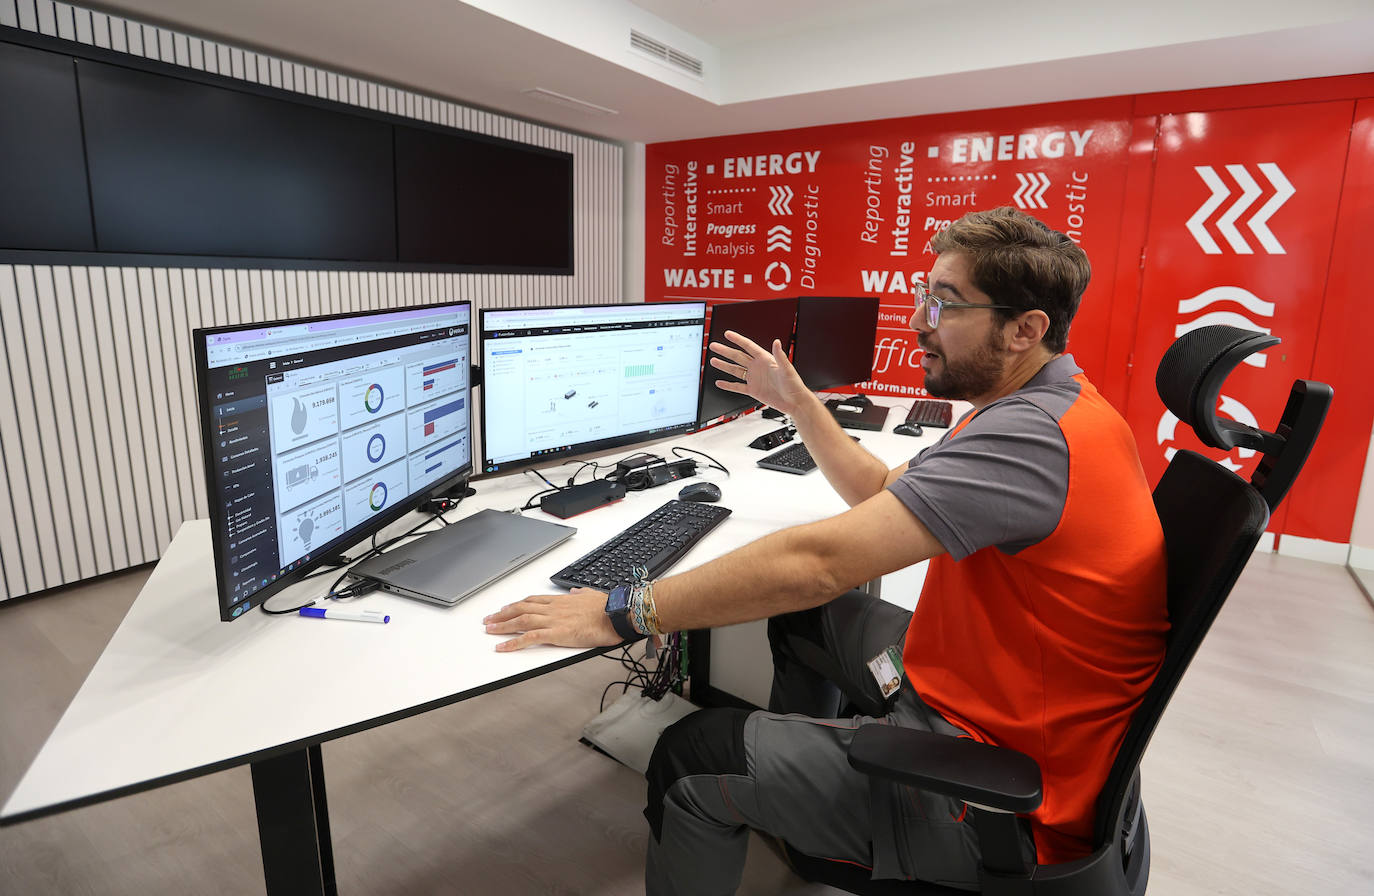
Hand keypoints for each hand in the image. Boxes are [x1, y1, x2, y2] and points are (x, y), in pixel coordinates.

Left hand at [482, 588, 620, 651]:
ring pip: (521, 621)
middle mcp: (553, 608)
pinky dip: (513, 642)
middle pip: (521, 609)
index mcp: (561, 601)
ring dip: (502, 625)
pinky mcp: (556, 633)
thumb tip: (575, 592)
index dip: (516, 604)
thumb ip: (581, 593)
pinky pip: (529, 638)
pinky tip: (502, 647)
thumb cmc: (607, 608)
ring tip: (489, 630)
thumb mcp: (591, 594)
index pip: (532, 601)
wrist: (616, 615)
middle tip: (489, 619)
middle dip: (503, 614)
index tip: (506, 608)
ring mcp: (553, 620)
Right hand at [709, 331, 810, 416]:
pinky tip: (720, 382)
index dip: (738, 340)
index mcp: (765, 360)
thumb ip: (780, 356)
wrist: (795, 402)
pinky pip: (738, 386)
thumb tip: (776, 342)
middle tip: (714, 346)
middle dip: (725, 351)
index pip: (748, 346)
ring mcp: (755, 379)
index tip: (728, 334)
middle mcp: (758, 367)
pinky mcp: (753, 390)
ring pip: (736, 370)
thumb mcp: (787, 369)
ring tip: (713, 360)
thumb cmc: (794, 385)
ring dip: (724, 366)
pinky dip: (728, 385)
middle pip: (738, 357)